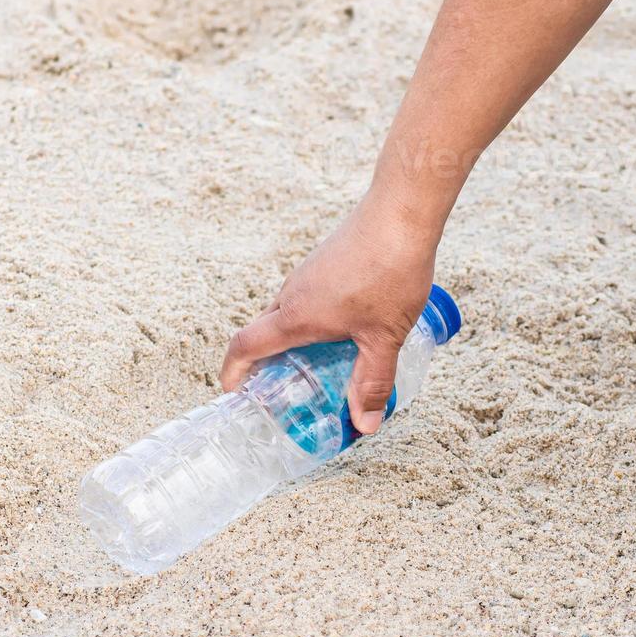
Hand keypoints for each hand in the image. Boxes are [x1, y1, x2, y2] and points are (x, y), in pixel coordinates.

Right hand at [220, 191, 439, 435]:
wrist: (402, 212)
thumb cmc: (390, 271)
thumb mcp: (384, 338)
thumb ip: (372, 382)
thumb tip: (364, 424)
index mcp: (296, 316)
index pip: (245, 346)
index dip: (234, 372)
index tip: (234, 392)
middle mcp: (293, 293)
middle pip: (265, 332)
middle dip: (268, 363)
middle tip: (286, 391)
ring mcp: (309, 274)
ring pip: (289, 313)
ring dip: (295, 341)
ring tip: (321, 366)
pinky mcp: (327, 261)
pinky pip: (309, 297)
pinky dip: (315, 320)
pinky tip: (348, 329)